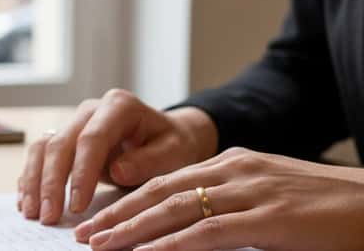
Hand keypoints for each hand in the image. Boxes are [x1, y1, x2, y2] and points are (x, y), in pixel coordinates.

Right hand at [18, 89, 217, 224]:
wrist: (166, 137)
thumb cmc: (172, 145)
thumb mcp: (174, 153)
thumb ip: (149, 160)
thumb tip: (118, 170)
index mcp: (118, 106)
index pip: (92, 139)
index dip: (81, 172)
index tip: (78, 205)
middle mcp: (90, 110)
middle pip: (61, 143)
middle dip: (51, 182)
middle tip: (49, 217)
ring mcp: (74, 122)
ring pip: (43, 147)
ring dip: (34, 181)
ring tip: (31, 213)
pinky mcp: (64, 138)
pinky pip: (39, 155)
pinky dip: (31, 178)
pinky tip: (26, 201)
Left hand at [74, 147, 363, 250]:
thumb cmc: (320, 206)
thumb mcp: (265, 196)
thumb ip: (227, 204)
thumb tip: (186, 227)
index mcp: (229, 163)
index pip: (165, 181)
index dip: (127, 200)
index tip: (98, 218)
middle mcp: (232, 170)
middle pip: (159, 192)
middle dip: (118, 214)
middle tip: (85, 234)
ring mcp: (249, 191)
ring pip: (175, 209)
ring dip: (133, 229)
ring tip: (101, 245)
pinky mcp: (268, 217)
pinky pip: (209, 232)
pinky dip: (173, 245)